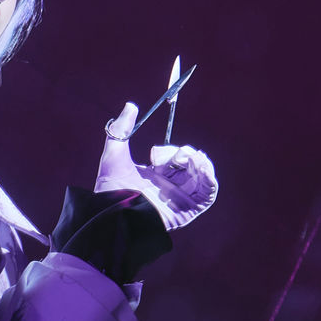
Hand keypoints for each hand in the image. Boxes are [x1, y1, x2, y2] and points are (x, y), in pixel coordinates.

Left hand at [96, 101, 218, 229]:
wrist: (116, 214)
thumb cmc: (111, 190)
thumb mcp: (114, 155)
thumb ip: (121, 130)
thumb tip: (130, 105)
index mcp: (156, 176)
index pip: (173, 158)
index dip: (169, 151)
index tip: (154, 154)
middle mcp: (171, 187)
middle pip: (190, 164)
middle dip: (184, 154)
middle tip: (171, 158)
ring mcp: (182, 198)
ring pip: (202, 175)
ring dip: (199, 162)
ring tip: (190, 158)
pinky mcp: (190, 209)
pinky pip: (209, 193)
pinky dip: (209, 178)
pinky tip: (202, 167)